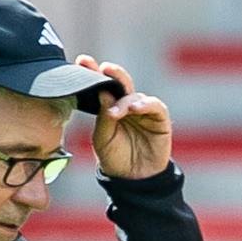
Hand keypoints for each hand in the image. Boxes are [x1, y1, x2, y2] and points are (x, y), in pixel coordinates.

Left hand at [77, 55, 172, 179]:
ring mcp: (143, 109)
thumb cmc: (115, 157)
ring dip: (125, 101)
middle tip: (104, 68)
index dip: (92, 72)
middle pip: (120, 82)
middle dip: (112, 73)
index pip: (101, 85)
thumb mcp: (103, 138)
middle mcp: (126, 103)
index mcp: (109, 106)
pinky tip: (135, 109)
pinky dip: (145, 105)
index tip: (82, 61)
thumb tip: (103, 93)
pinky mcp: (159, 118)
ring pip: (134, 95)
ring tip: (116, 113)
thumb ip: (103, 117)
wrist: (134, 179)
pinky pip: (154, 106)